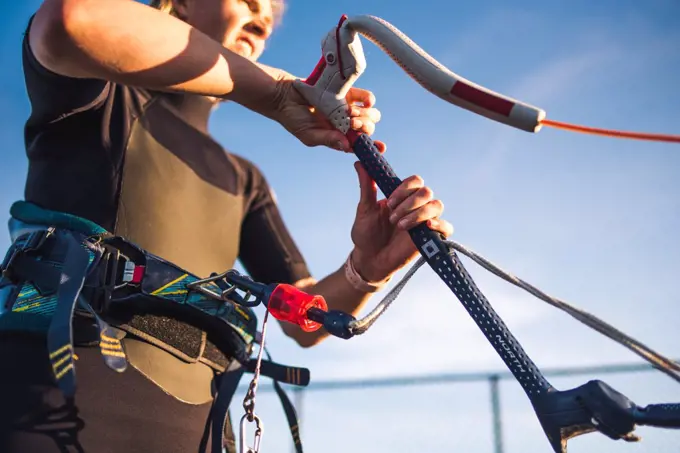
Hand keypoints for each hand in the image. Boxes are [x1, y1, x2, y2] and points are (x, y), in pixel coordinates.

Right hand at [272, 76, 384, 151]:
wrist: (284, 96)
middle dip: (364, 128)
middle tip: (352, 124)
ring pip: (371, 114)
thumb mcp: (309, 135)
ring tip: (350, 113)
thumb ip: (328, 140)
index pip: (360, 145)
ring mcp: (348, 109)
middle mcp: (346, 125)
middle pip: (368, 129)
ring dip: (366, 115)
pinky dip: (367, 100)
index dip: (373, 147)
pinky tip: (360, 102)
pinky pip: (365, 98)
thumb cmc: (294, 119)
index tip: (380, 147)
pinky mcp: (347, 93)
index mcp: (339, 137)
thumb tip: (348, 146)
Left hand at [349, 161, 453, 281]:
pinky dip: (440, 224)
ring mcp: (425, 221)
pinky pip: (447, 227)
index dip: (405, 188)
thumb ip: (366, 186)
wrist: (369, 259)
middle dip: (409, 203)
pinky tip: (426, 226)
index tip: (389, 203)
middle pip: (426, 192)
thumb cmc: (366, 234)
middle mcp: (416, 206)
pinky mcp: (431, 237)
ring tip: (400, 226)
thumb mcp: (364, 209)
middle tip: (392, 217)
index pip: (415, 181)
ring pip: (436, 205)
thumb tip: (359, 162)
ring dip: (418, 214)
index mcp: (402, 196)